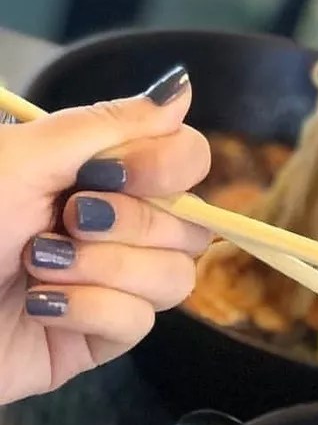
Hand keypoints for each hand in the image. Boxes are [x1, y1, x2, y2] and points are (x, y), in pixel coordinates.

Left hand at [0, 66, 211, 404]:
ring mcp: (107, 284)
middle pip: (188, 225)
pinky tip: (39, 305)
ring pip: (174, 278)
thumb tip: (182, 85)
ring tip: (39, 266)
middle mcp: (110, 226)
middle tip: (65, 220)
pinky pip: (138, 323)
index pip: (184, 159)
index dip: (168, 166)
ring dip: (105, 269)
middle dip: (127, 223)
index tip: (115, 172)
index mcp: (92, 172)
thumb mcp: (23, 157)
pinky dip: (88, 310)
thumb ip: (110, 123)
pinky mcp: (96, 340)